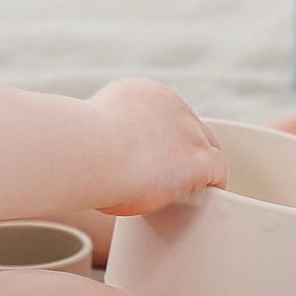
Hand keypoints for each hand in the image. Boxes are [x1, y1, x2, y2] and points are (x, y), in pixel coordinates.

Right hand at [88, 77, 226, 216]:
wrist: (86, 151)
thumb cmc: (76, 152)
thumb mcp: (91, 131)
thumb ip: (106, 139)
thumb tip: (102, 162)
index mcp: (143, 93)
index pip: (165, 114)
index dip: (162, 140)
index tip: (152, 159)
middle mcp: (171, 104)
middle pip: (191, 128)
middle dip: (184, 151)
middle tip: (171, 178)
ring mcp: (189, 130)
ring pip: (208, 149)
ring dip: (199, 170)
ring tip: (189, 194)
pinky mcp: (199, 159)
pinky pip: (219, 173)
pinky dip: (213, 187)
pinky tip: (205, 203)